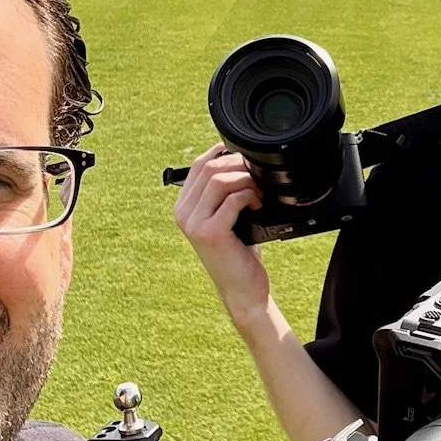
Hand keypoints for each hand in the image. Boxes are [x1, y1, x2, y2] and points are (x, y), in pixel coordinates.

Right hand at [171, 144, 270, 328]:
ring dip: (245, 180)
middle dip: (238, 165)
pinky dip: (249, 196)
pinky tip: (258, 206)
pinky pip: (232, 199)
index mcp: (183, 207)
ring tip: (258, 193)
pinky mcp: (210, 232)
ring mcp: (194, 223)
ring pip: (219, 180)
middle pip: (208, 168)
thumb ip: (224, 193)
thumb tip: (238, 159)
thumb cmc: (238, 252)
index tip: (241, 151)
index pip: (197, 165)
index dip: (220, 152)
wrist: (242, 289)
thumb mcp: (227, 218)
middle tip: (256, 176)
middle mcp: (183, 214)